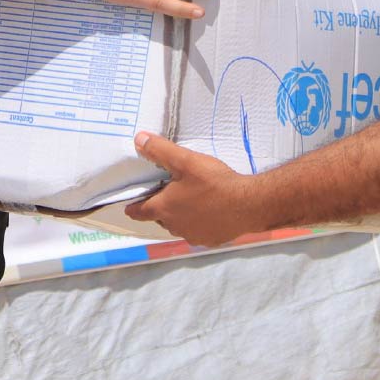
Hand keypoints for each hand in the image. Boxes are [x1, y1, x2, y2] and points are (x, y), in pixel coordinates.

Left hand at [125, 131, 262, 246]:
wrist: (248, 205)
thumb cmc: (215, 182)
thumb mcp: (186, 161)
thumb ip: (160, 150)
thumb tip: (139, 139)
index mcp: (164, 208)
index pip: (139, 212)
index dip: (134, 208)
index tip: (131, 206)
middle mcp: (174, 226)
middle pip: (160, 218)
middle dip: (161, 207)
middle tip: (168, 192)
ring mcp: (193, 235)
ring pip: (179, 225)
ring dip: (180, 216)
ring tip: (190, 200)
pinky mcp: (210, 240)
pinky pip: (198, 231)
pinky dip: (199, 223)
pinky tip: (209, 211)